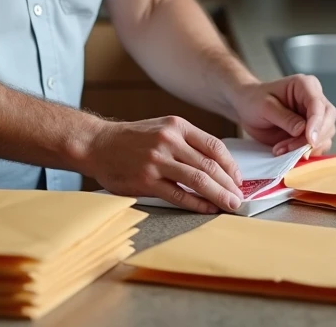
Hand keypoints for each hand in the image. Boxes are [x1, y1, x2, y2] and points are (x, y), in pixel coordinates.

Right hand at [82, 116, 244, 214]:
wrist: (97, 144)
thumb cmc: (132, 138)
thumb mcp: (162, 128)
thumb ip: (187, 142)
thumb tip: (216, 165)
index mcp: (177, 126)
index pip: (214, 146)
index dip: (231, 165)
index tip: (238, 179)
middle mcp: (169, 140)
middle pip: (210, 165)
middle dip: (229, 184)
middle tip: (239, 197)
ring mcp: (157, 160)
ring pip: (198, 180)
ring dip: (218, 195)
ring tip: (230, 205)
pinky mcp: (146, 180)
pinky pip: (178, 195)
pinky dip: (196, 204)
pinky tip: (207, 209)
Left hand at [228, 74, 335, 155]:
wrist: (248, 107)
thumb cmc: (254, 100)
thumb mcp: (265, 106)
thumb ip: (284, 118)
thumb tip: (302, 130)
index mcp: (305, 85)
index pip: (318, 104)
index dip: (317, 123)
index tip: (310, 140)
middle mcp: (314, 99)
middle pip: (327, 121)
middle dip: (312, 139)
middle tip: (291, 149)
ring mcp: (314, 117)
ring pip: (325, 136)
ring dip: (305, 148)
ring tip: (281, 149)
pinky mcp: (311, 132)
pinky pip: (316, 145)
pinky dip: (303, 152)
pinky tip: (284, 151)